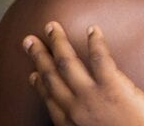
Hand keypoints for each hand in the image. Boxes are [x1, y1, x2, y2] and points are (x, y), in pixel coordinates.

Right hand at [23, 22, 143, 125]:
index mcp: (71, 124)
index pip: (50, 99)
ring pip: (68, 63)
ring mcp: (93, 96)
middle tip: (30, 40)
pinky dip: (95, 42)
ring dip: (58, 42)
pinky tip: (92, 29)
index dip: (39, 84)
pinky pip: (100, 58)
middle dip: (39, 57)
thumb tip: (87, 115)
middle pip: (52, 77)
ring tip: (52, 26)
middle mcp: (76, 109)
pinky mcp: (114, 87)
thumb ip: (87, 122)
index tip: (32, 74)